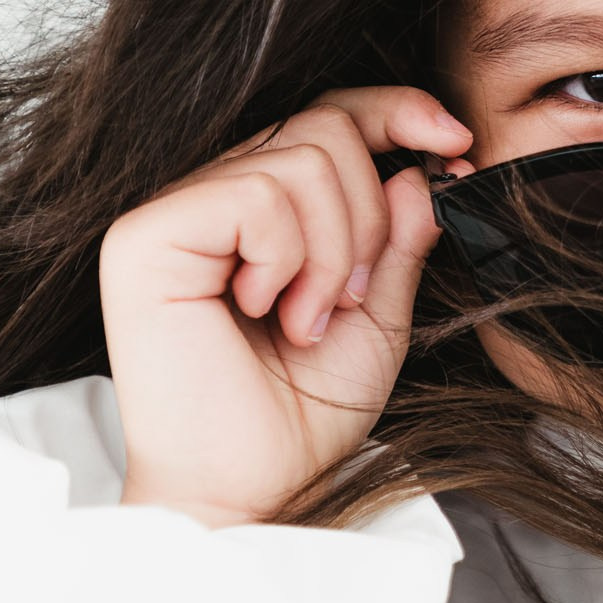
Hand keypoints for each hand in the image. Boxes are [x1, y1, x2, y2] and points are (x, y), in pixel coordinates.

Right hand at [98, 86, 472, 524]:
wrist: (248, 490)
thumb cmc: (300, 416)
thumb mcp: (377, 315)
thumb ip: (399, 237)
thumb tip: (425, 168)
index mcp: (256, 208)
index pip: (329, 116)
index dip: (397, 112)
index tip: (457, 144)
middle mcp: (207, 195)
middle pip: (325, 126)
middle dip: (368, 215)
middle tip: (349, 298)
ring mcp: (172, 211)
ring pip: (301, 156)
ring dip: (330, 250)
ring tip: (304, 320)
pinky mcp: (146, 235)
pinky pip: (256, 190)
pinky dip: (287, 256)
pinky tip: (264, 310)